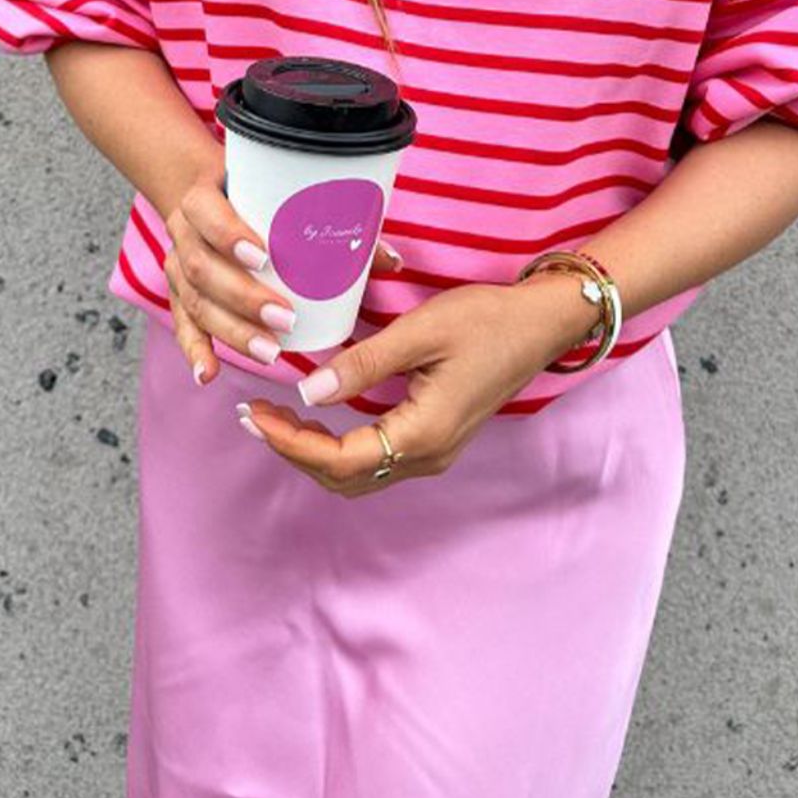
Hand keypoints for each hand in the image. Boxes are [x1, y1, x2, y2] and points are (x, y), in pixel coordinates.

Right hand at [163, 153, 404, 384]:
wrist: (208, 194)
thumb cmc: (255, 197)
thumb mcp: (285, 197)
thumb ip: (335, 222)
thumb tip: (391, 260)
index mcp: (203, 199)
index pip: (206, 213)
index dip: (229, 235)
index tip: (264, 256)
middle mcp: (183, 234)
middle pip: (202, 268)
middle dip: (243, 297)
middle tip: (285, 317)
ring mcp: (177, 268)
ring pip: (195, 303)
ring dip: (233, 331)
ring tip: (270, 351)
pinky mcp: (180, 296)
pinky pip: (184, 327)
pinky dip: (196, 352)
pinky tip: (210, 374)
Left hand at [237, 274, 594, 496]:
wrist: (542, 324)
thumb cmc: (489, 320)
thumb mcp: (421, 331)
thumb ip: (363, 364)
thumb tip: (308, 390)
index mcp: (423, 434)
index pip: (339, 459)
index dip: (290, 443)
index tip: (256, 415)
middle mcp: (428, 455)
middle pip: (343, 477)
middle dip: (293, 451)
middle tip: (255, 416)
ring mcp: (434, 452)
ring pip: (359, 474)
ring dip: (312, 452)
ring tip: (277, 417)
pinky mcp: (436, 438)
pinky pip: (376, 458)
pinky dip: (337, 446)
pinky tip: (317, 414)